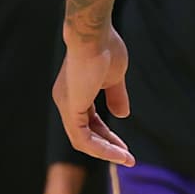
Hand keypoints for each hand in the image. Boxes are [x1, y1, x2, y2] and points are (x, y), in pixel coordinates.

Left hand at [53, 28, 133, 165]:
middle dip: (108, 146)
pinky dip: (100, 148)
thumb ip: (117, 96)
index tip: (125, 146)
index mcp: (77, 92)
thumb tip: (123, 115)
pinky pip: (82, 138)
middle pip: (87, 132)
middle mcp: (67, 101)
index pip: (91, 121)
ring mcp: (66, 106)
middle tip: (128, 157)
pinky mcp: (70, 109)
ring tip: (126, 159)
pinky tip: (117, 152)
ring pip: (83, 140)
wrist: (93, 35)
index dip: (108, 134)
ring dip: (106, 151)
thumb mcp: (115, 76)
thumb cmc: (106, 48)